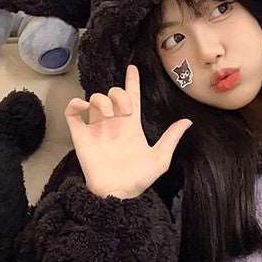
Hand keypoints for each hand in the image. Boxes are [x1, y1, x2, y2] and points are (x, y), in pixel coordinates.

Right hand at [65, 64, 191, 198]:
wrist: (117, 192)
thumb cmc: (138, 179)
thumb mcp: (160, 158)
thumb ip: (171, 138)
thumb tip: (188, 121)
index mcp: (131, 126)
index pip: (131, 98)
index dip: (132, 82)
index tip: (133, 69)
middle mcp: (113, 123)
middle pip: (112, 94)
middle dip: (118, 94)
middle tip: (124, 110)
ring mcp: (96, 128)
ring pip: (94, 99)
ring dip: (101, 101)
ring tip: (108, 117)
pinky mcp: (80, 135)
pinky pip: (73, 112)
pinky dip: (76, 104)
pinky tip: (84, 108)